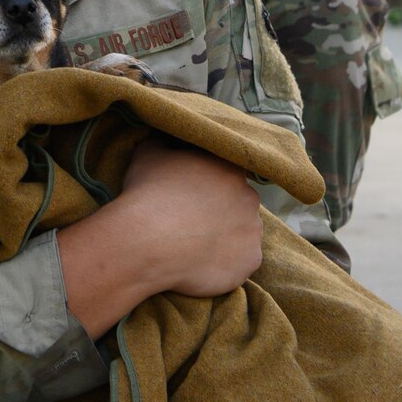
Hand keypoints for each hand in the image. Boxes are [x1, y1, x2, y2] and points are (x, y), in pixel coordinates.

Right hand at [57, 139, 261, 337]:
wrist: (148, 241)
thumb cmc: (148, 193)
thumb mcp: (149, 153)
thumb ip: (165, 142)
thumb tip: (165, 138)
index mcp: (230, 167)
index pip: (227, 172)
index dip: (209, 183)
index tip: (192, 193)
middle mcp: (249, 197)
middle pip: (238, 203)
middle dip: (220, 210)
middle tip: (191, 220)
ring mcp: (253, 232)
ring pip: (242, 233)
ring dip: (225, 237)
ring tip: (195, 245)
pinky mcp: (249, 262)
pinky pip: (241, 262)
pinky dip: (226, 263)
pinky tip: (202, 263)